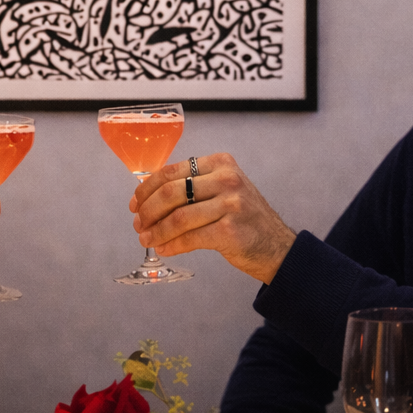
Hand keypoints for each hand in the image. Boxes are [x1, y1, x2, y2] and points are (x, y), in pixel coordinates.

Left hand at [130, 153, 295, 283]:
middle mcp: (227, 179)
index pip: (172, 171)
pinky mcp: (230, 230)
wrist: (277, 246)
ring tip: (147, 239)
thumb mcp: (224, 190)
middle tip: (138, 224)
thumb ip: (194, 186)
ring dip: (156, 231)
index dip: (147, 188)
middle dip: (148, 210)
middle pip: (171, 193)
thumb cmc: (244, 219)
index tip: (135, 202)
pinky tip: (164, 249)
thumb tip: (149, 197)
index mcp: (221, 163)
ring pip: (178, 217)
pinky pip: (190, 238)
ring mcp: (231, 204)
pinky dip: (172, 244)